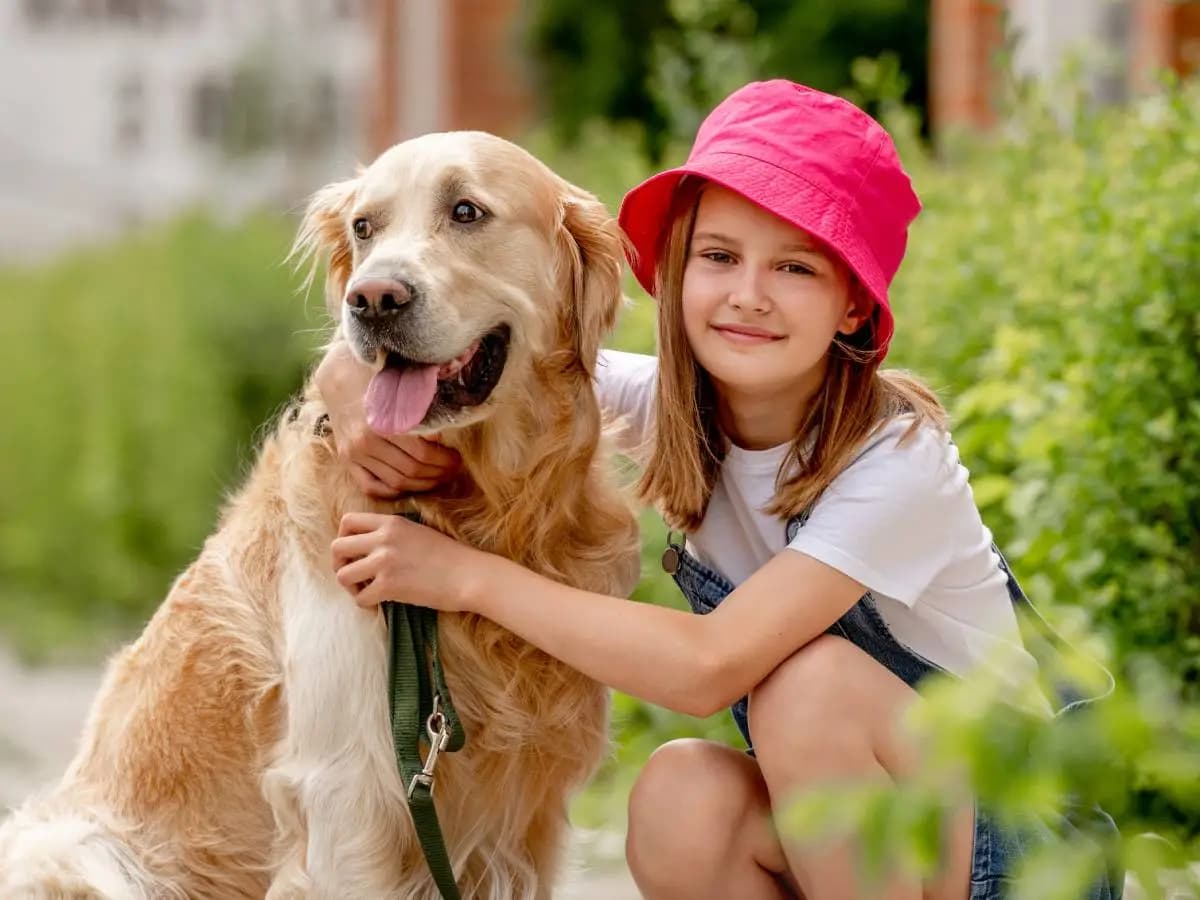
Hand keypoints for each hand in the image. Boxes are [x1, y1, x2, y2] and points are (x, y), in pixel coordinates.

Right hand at [315, 344, 460, 498]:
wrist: (340, 379)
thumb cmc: (378, 380)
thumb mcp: (401, 389)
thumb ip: (421, 412)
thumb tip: (439, 438)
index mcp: (383, 423)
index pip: (423, 453)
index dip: (445, 460)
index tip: (457, 458)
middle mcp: (365, 442)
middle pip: (412, 470)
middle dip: (438, 473)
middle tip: (452, 469)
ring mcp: (354, 454)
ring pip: (396, 483)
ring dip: (423, 484)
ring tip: (438, 477)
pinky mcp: (347, 461)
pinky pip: (372, 487)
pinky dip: (394, 492)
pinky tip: (411, 485)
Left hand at [331, 512, 489, 610]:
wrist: (469, 575)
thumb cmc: (449, 556)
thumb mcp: (417, 532)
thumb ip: (392, 533)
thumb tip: (368, 546)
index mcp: (391, 522)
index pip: (347, 522)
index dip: (344, 538)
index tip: (355, 552)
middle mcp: (383, 538)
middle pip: (337, 547)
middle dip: (340, 564)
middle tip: (355, 574)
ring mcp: (385, 562)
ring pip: (342, 575)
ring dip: (351, 586)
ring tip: (366, 589)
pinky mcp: (389, 586)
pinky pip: (360, 598)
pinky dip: (366, 603)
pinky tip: (379, 602)